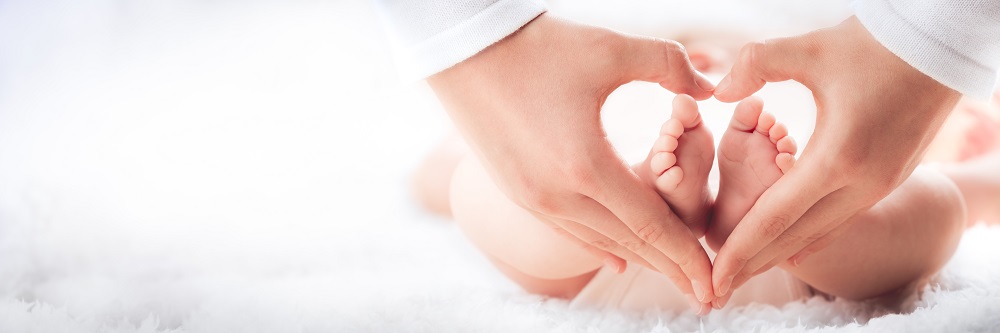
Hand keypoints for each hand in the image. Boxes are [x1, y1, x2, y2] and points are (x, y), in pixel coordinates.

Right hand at [428, 14, 717, 303]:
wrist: (463, 49)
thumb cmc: (538, 46)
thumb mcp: (610, 50)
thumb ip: (669, 66)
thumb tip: (709, 86)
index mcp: (587, 167)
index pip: (651, 227)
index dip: (688, 257)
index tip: (715, 284)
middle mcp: (558, 195)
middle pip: (630, 245)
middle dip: (672, 269)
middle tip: (707, 294)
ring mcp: (533, 197)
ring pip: (599, 240)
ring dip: (640, 259)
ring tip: (672, 273)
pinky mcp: (517, 191)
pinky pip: (569, 230)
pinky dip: (601, 246)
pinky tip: (619, 260)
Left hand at [710, 16, 960, 298]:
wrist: (940, 48)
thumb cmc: (874, 44)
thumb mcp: (810, 48)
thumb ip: (755, 65)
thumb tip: (719, 91)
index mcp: (838, 158)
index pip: (776, 217)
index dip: (740, 248)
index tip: (712, 274)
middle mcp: (862, 183)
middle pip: (795, 238)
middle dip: (753, 264)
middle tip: (716, 288)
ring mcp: (879, 186)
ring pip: (819, 233)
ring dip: (778, 252)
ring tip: (741, 270)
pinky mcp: (887, 180)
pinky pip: (838, 219)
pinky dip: (805, 234)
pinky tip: (784, 245)